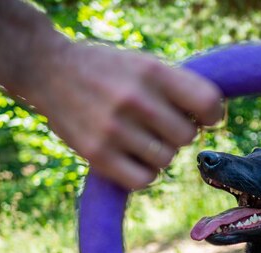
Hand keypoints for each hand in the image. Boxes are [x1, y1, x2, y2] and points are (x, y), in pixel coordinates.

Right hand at [29, 42, 223, 189]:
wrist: (48, 70)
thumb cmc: (107, 70)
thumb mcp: (144, 64)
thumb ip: (177, 88)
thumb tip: (212, 119)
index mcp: (152, 72)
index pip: (207, 103)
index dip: (211, 114)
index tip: (203, 117)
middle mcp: (134, 99)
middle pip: (186, 137)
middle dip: (178, 133)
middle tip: (159, 125)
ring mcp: (114, 129)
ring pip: (166, 160)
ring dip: (159, 153)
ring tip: (139, 137)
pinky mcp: (97, 154)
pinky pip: (144, 180)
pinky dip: (144, 173)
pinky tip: (132, 157)